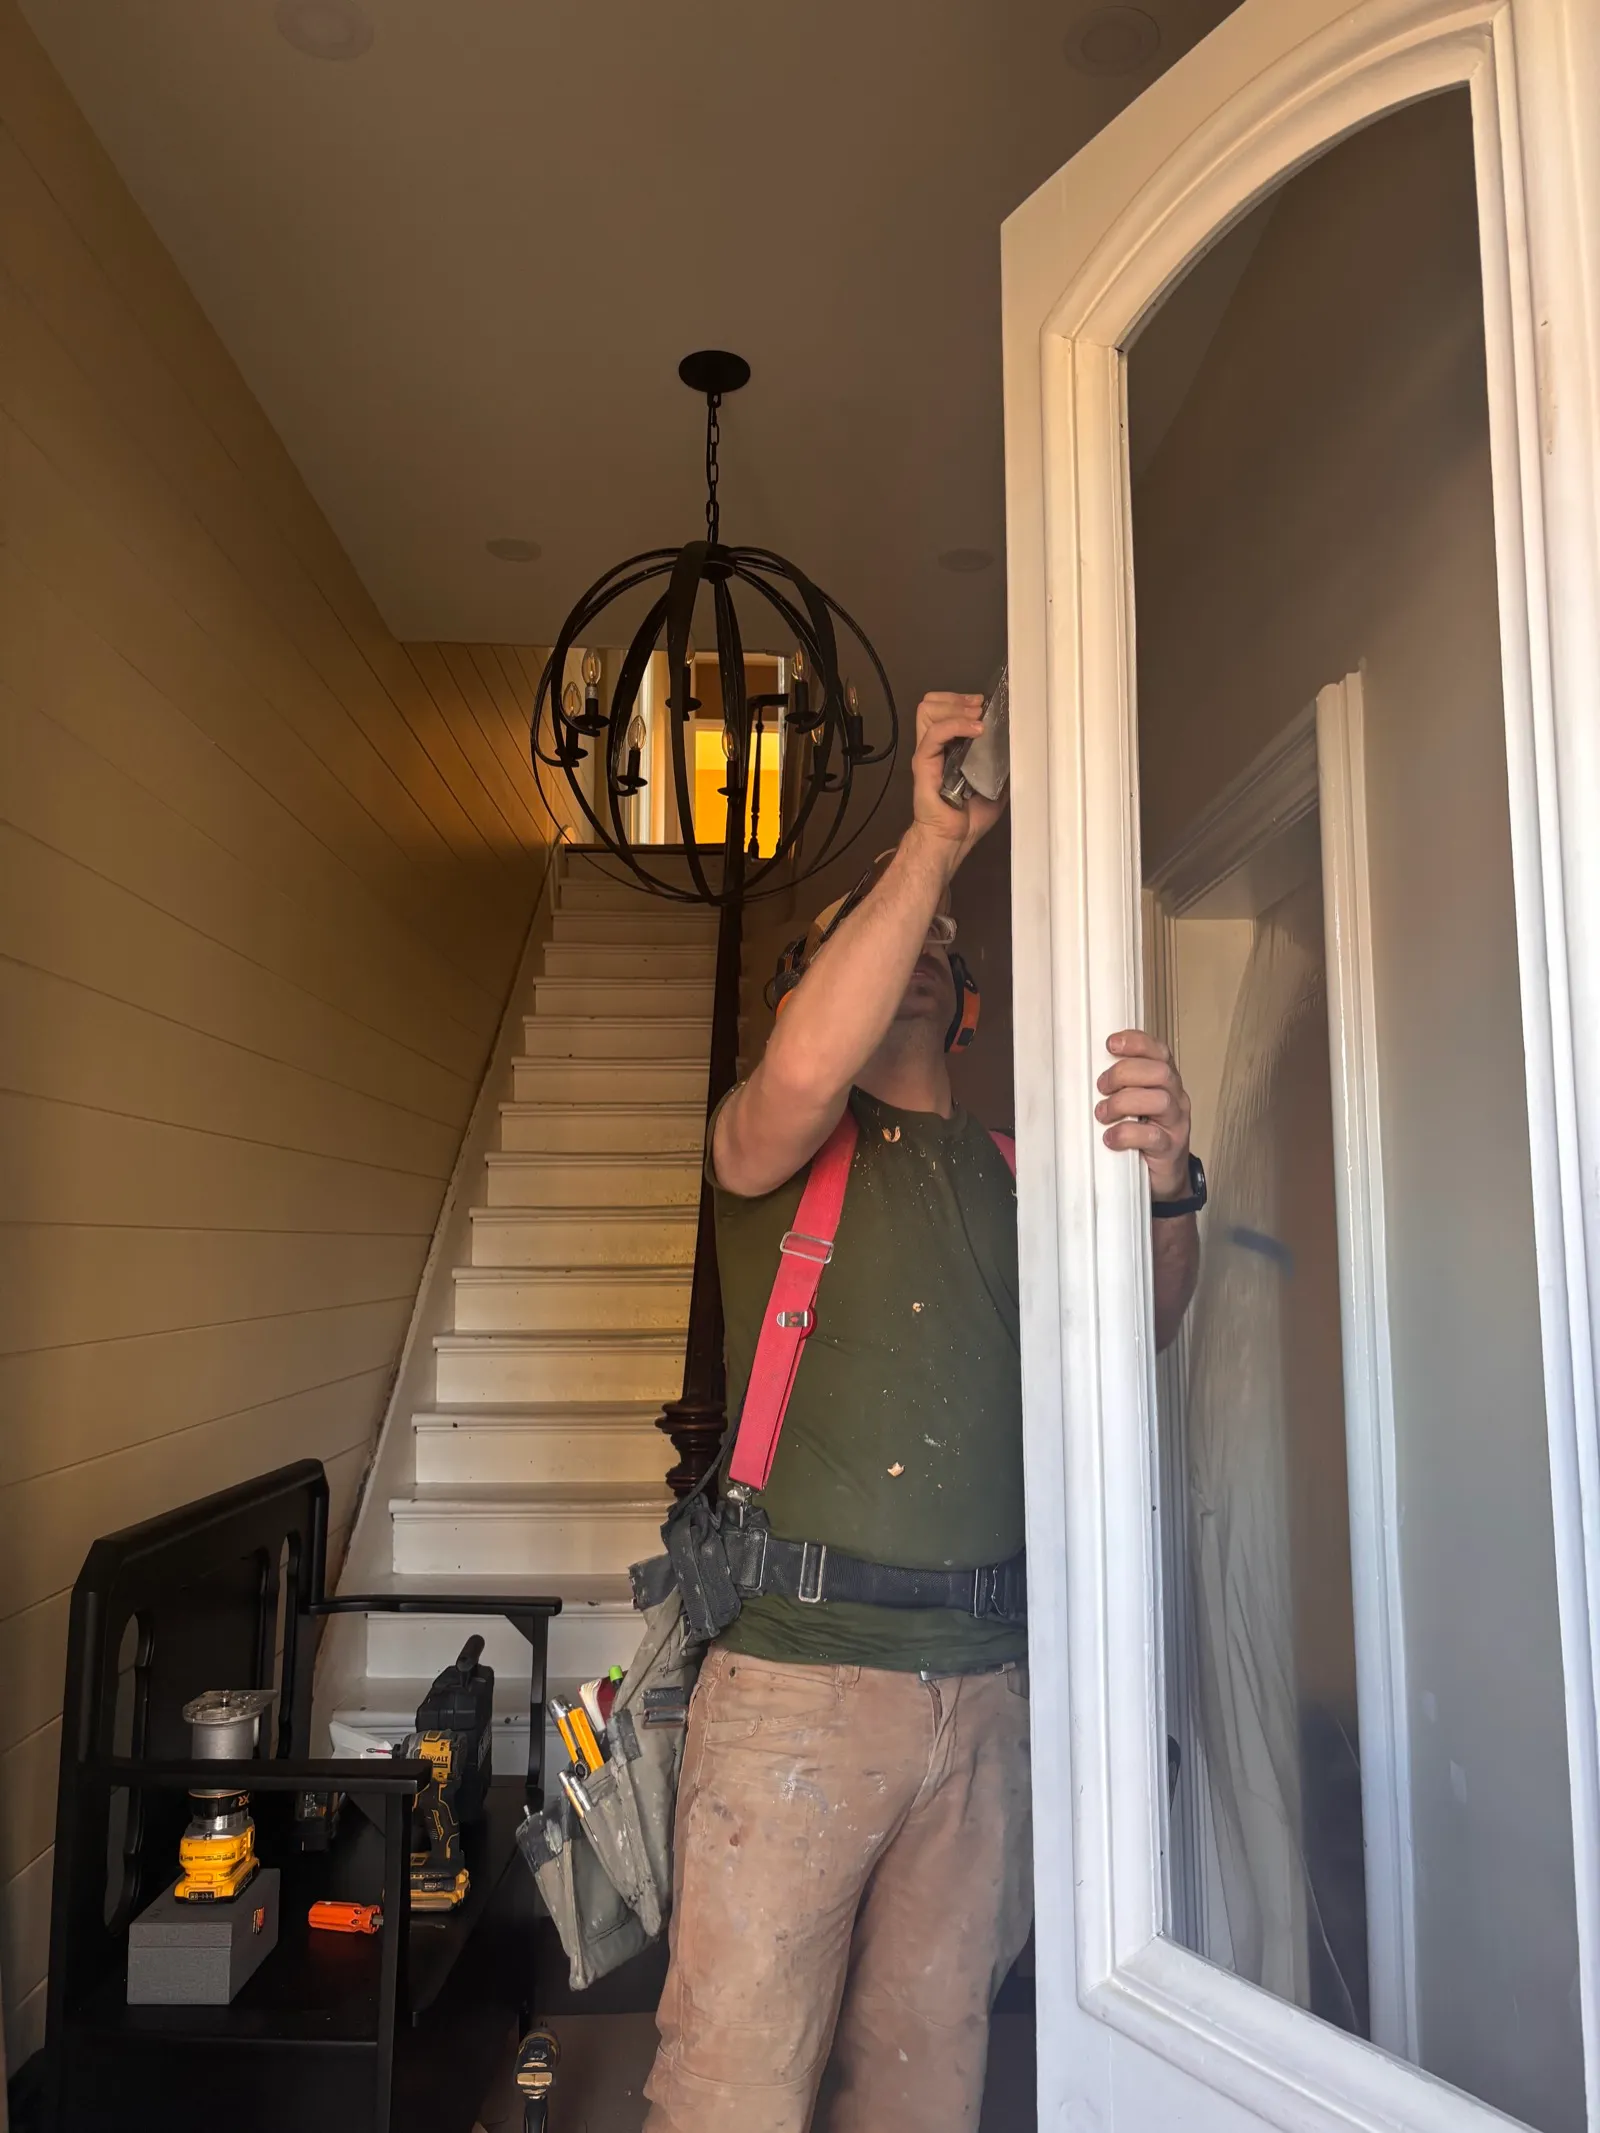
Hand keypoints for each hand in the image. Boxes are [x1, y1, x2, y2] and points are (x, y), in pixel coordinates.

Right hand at [908, 692, 1008, 867]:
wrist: (953, 838)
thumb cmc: (970, 817)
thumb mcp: (995, 783)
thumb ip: (1001, 763)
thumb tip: (1020, 745)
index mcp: (948, 747)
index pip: (944, 708)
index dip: (962, 700)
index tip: (984, 704)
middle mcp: (935, 745)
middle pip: (932, 702)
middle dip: (957, 698)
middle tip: (979, 707)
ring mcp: (927, 752)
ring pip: (927, 710)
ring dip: (955, 707)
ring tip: (976, 717)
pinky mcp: (923, 762)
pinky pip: (935, 733)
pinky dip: (957, 725)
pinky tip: (976, 730)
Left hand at [1097, 1030, 1192, 1200]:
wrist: (1164, 1177)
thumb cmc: (1143, 1135)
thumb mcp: (1133, 1105)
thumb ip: (1120, 1086)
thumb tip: (1082, 1071)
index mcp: (1166, 1081)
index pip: (1159, 1051)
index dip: (1137, 1042)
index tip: (1110, 1044)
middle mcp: (1176, 1098)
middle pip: (1160, 1071)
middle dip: (1124, 1074)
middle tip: (1102, 1087)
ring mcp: (1176, 1124)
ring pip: (1159, 1100)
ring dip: (1123, 1103)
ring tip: (1103, 1114)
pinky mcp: (1171, 1149)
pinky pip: (1152, 1136)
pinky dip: (1126, 1134)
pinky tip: (1111, 1138)